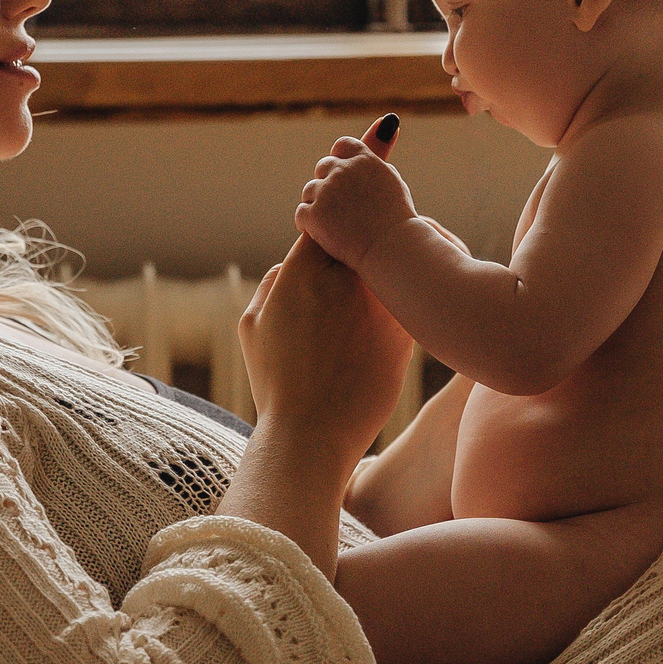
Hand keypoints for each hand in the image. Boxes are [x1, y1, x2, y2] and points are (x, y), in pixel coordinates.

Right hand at [237, 231, 412, 458]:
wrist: (311, 435)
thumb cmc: (277, 383)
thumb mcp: (252, 328)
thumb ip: (270, 285)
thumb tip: (288, 265)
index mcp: (302, 272)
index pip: (324, 228)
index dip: (328, 232)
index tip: (331, 245)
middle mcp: (343, 281)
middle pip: (362, 244)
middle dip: (362, 251)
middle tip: (365, 259)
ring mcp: (377, 305)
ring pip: (392, 270)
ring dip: (388, 276)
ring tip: (374, 295)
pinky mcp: (403, 333)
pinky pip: (410, 302)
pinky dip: (406, 304)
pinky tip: (396, 319)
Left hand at [294, 125, 418, 270]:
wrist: (392, 247)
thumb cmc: (396, 218)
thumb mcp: (392, 179)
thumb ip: (379, 155)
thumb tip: (385, 124)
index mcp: (363, 158)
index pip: (342, 145)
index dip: (341, 160)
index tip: (343, 175)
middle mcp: (342, 169)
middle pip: (323, 167)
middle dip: (328, 184)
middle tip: (341, 207)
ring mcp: (326, 191)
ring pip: (310, 191)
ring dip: (318, 204)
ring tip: (336, 224)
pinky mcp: (313, 213)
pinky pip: (302, 214)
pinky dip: (310, 224)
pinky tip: (325, 235)